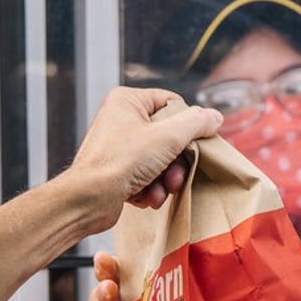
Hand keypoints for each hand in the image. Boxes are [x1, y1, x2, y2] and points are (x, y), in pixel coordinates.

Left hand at [69, 87, 222, 230]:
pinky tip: (145, 197)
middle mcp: (120, 120)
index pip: (172, 104)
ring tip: (159, 189)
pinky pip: (146, 176)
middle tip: (174, 175)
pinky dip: (150, 189)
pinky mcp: (116, 171)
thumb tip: (213, 117)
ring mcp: (118, 147)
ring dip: (165, 179)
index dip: (186, 126)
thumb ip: (196, 124)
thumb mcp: (167, 137)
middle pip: (168, 136)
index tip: (193, 144)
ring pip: (159, 160)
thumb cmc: (119, 163)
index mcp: (127, 101)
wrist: (87, 200)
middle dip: (176, 162)